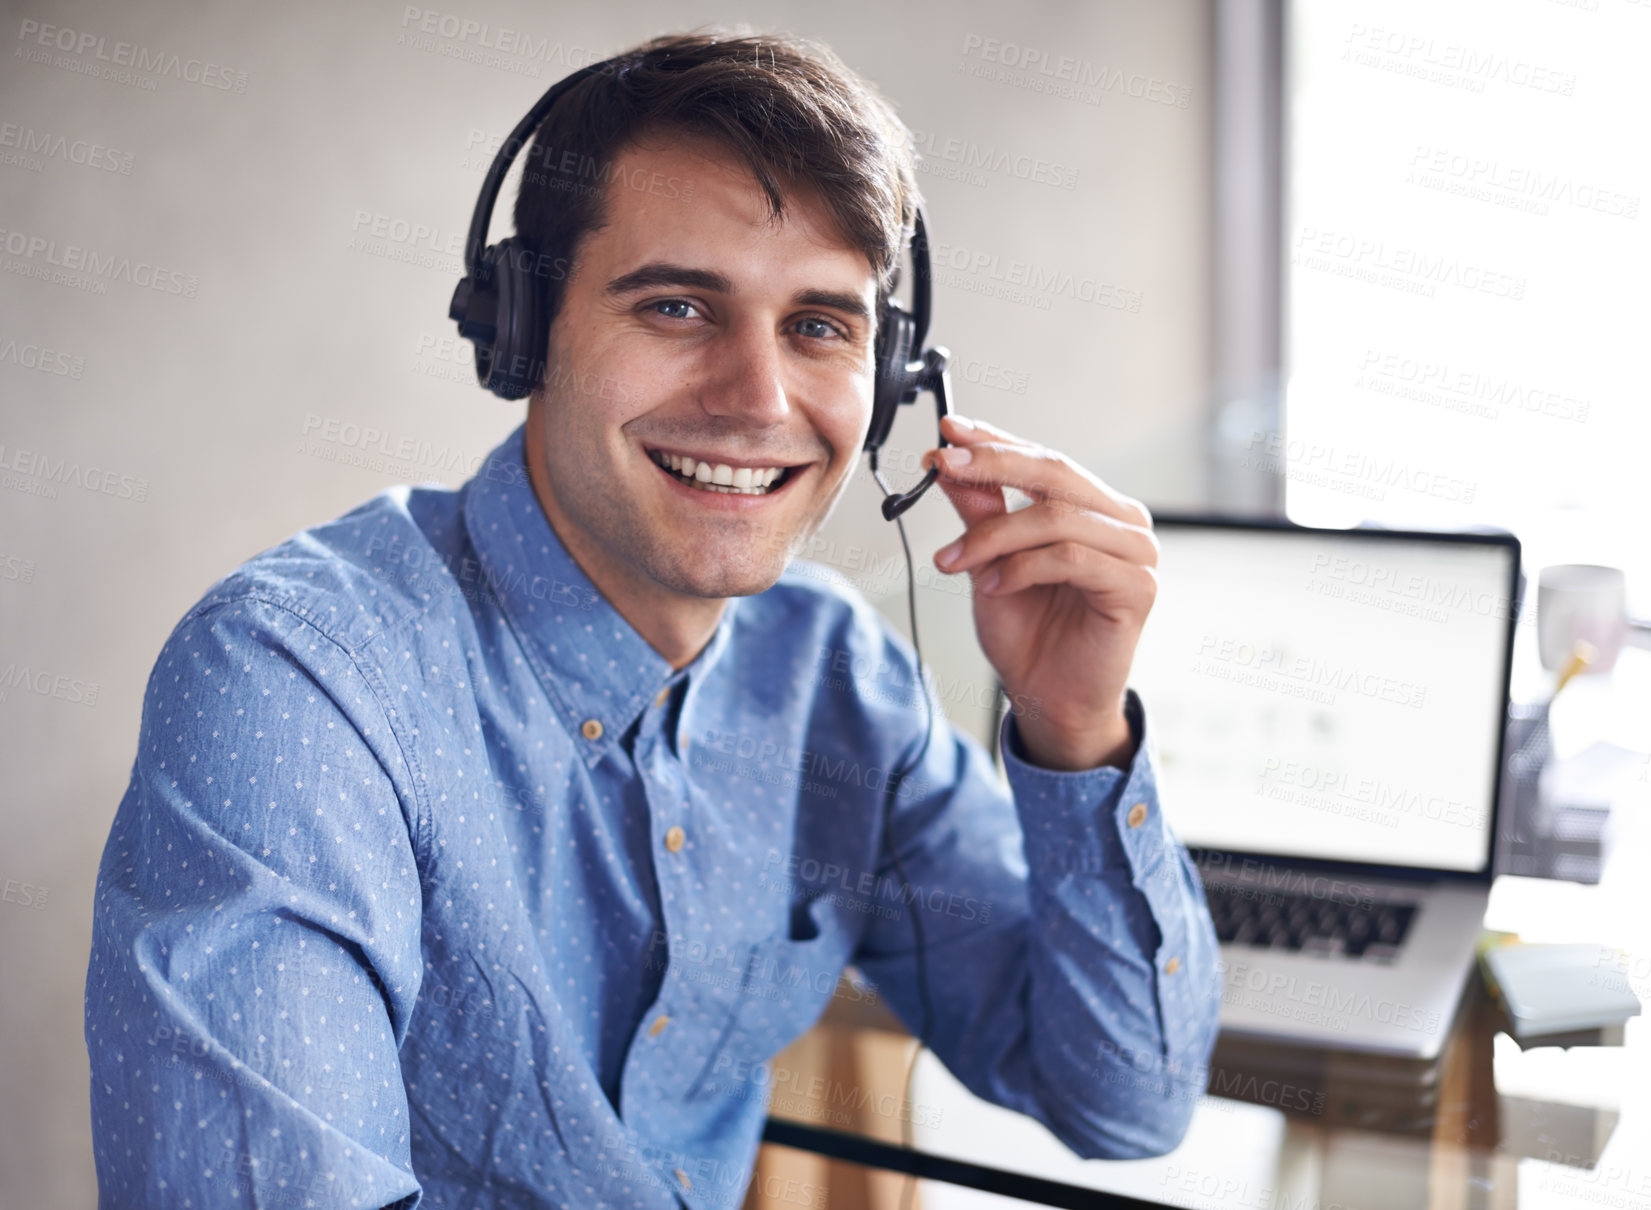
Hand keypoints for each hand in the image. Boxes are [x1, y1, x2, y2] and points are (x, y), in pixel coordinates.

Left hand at [924, 414, 1157, 770]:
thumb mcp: (988, 561)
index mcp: (1094, 507)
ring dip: (993, 535)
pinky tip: (992, 585)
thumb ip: (978, 510)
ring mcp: (1137, 552)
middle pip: (1054, 473)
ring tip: (954, 561)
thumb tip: (947, 458)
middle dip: (991, 466)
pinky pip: (1071, 558)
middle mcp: (1123, 521)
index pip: (1043, 459)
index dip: (995, 441)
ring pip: (1056, 518)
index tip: (946, 433)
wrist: (1048, 699)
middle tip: (942, 466)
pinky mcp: (1138, 587)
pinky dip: (1022, 568)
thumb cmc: (1028, 633)